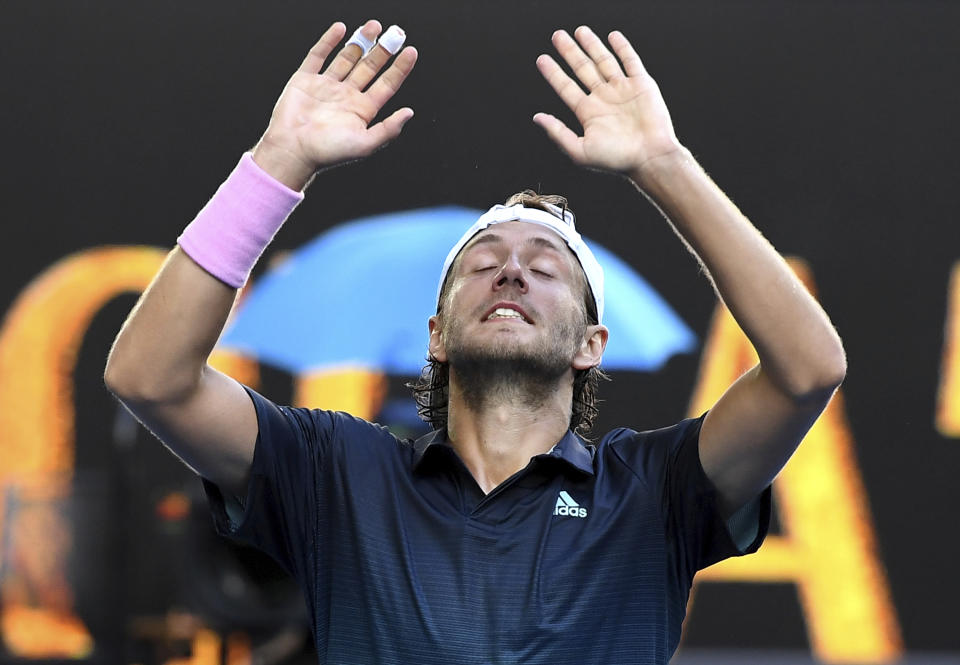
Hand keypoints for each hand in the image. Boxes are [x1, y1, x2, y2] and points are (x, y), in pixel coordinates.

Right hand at [253, 20, 417, 189]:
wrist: (292, 150)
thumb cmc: (328, 153)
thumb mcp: (365, 144)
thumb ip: (388, 129)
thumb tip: (409, 112)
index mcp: (362, 110)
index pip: (387, 84)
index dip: (399, 68)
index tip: (411, 51)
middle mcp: (346, 96)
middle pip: (369, 67)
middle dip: (382, 50)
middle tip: (395, 32)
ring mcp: (326, 86)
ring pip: (347, 58)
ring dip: (360, 41)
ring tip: (373, 26)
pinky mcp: (305, 80)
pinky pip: (318, 56)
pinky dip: (328, 41)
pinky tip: (341, 28)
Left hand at [534, 27, 682, 180]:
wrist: (650, 157)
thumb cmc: (617, 160)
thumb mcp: (580, 151)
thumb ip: (557, 133)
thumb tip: (537, 118)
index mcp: (589, 113)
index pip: (566, 87)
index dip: (553, 73)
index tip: (541, 59)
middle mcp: (604, 99)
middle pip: (582, 69)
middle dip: (569, 52)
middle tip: (557, 36)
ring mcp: (622, 90)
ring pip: (604, 61)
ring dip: (592, 45)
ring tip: (580, 31)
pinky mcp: (641, 85)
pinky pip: (630, 61)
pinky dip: (622, 48)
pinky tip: (612, 37)